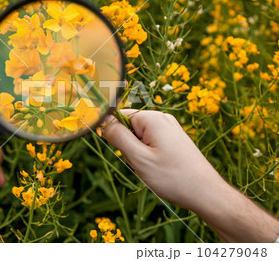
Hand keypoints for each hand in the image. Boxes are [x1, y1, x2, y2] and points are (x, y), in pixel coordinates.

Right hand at [103, 109, 223, 209]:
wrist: (207, 193)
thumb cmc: (173, 177)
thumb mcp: (138, 158)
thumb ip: (118, 136)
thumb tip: (103, 120)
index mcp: (153, 119)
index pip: (119, 116)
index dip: (114, 134)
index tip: (121, 152)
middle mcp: (162, 119)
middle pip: (130, 127)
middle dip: (129, 147)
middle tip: (141, 164)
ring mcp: (170, 129)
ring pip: (140, 138)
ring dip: (138, 154)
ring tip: (153, 169)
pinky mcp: (175, 140)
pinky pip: (151, 144)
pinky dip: (149, 157)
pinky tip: (160, 170)